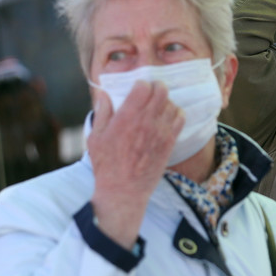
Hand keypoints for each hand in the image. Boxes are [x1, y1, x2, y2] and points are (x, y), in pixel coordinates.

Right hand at [87, 80, 182, 247]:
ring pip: (172, 104)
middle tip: (150, 93)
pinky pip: (180, 119)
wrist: (123, 191)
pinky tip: (167, 118)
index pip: (144, 86)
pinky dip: (176, 114)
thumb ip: (102, 113)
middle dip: (156, 87)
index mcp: (127, 117)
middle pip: (161, 90)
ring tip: (157, 107)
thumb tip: (104, 94)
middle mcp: (146, 122)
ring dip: (165, 102)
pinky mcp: (169, 143)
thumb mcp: (95, 137)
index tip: (137, 89)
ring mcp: (160, 132)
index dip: (141, 84)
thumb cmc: (106, 165)